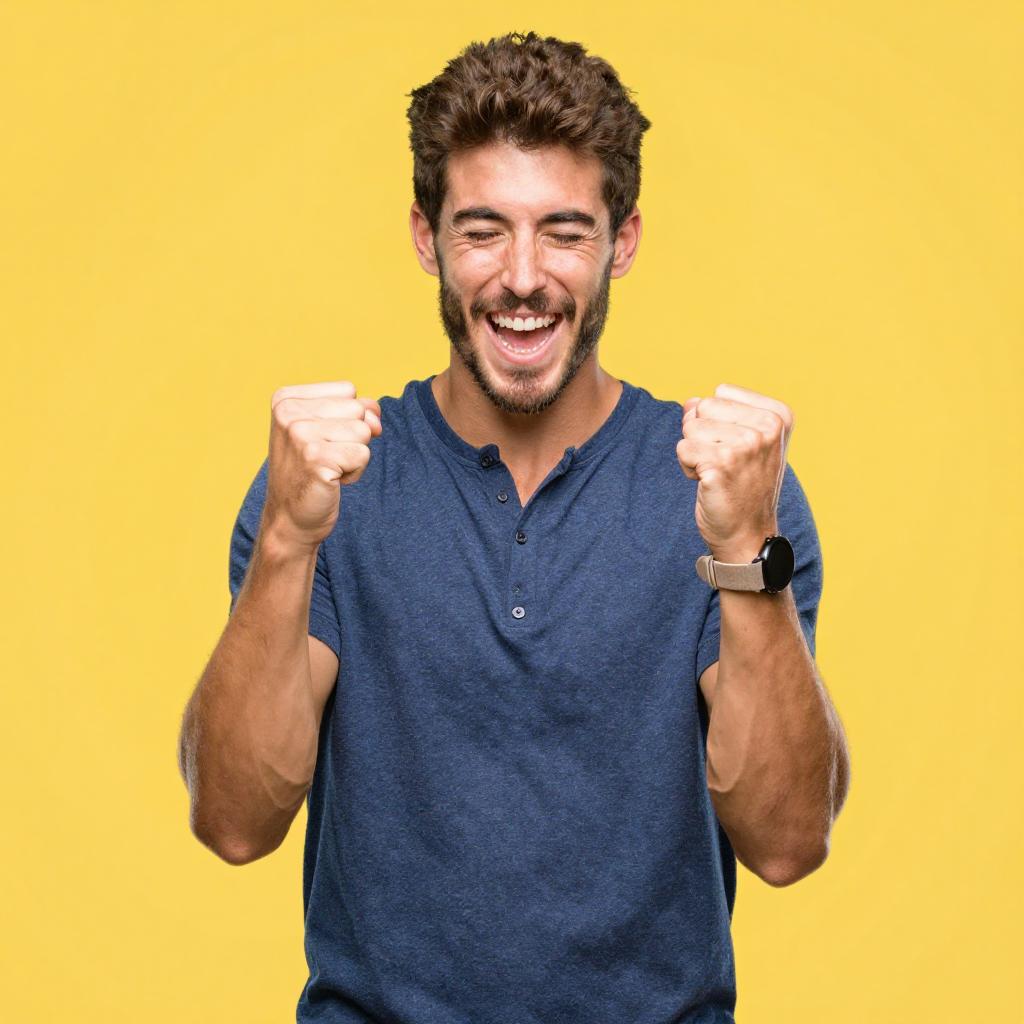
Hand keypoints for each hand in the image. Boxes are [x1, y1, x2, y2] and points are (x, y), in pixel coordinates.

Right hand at [262, 380, 382, 552]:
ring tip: (328, 469)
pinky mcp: (316, 459)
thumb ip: (356, 411)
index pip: (348, 390)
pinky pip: (363, 455)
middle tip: (325, 458)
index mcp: (286, 399)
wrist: (290, 518)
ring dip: (354, 456)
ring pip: (364, 431)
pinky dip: (355, 472)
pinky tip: (332, 481)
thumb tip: (375, 420)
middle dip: (352, 437)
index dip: (347, 418)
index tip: (321, 440)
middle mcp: (288, 413)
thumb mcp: (327, 429)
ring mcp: (300, 435)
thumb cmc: (310, 471)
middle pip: (358, 409)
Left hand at [676, 382, 793, 561]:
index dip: (718, 421)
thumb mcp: (742, 440)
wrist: (748, 534)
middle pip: (702, 407)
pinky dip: (688, 468)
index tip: (737, 449)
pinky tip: (709, 484)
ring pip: (689, 427)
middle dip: (703, 435)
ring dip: (695, 453)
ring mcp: (745, 446)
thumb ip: (717, 412)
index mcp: (778, 416)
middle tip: (725, 464)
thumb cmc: (743, 485)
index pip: (720, 393)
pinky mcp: (721, 464)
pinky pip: (682, 449)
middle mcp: (767, 428)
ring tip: (718, 473)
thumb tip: (690, 402)